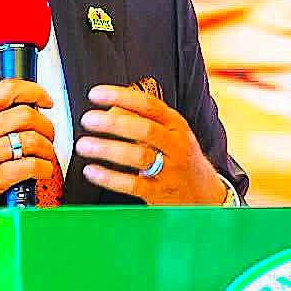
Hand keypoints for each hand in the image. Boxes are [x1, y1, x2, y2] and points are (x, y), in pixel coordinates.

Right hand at [0, 79, 56, 245]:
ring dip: (47, 146)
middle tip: (48, 130)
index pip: (6, 90)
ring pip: (32, 140)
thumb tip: (4, 113)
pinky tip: (42, 170)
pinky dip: (44, 168)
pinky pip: (30, 167)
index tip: (44, 98)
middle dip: (45, 123)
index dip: (34, 91)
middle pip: (25, 114)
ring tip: (46, 152)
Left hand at [76, 85, 226, 204]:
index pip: (149, 105)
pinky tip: (92, 170)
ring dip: (107, 149)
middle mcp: (176, 145)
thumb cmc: (180, 159)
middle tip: (87, 119)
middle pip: (144, 129)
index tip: (95, 94)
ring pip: (138, 156)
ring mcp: (170, 170)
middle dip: (112, 123)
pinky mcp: (160, 193)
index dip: (120, 97)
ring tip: (84, 145)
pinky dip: (109, 177)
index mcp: (176, 125)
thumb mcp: (171, 134)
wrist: (206, 195)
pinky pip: (132, 184)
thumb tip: (109, 109)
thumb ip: (144, 120)